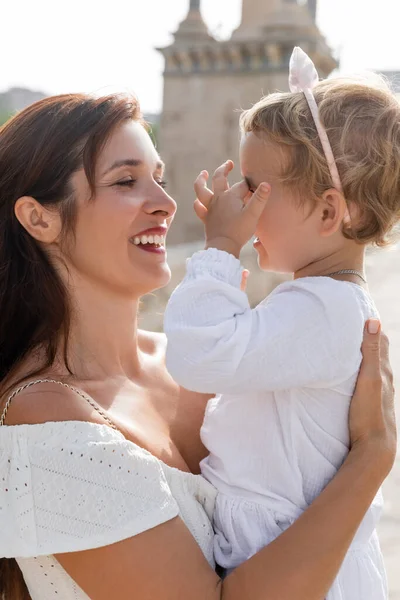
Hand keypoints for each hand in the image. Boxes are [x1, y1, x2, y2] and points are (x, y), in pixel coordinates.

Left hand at [194, 161, 269, 257]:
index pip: (243, 185)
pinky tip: (198, 201)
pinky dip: (198, 203)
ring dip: (201, 180)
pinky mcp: (206, 218)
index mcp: (231, 196)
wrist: (223, 247)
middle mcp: (218, 198)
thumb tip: (266, 183)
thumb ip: (260, 199)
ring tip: (203, 173)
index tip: (258, 189)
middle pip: (219, 178)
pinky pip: (199, 208)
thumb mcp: (253, 214)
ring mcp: (210, 208)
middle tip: (230, 163)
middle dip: (224, 169)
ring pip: (201, 190)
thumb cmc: (239, 231)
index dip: (251, 185)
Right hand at [349, 318, 395, 474]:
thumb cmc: (370, 412)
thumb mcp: (368, 378)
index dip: (370, 326)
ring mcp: (378, 392)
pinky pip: (366, 380)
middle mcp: (384, 379)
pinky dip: (359, 370)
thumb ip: (371, 351)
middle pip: (377, 352)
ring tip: (347, 344)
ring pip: (371, 366)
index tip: (356, 313)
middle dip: (366, 338)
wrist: (375, 447)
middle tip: (348, 325)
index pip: (380, 341)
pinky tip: (350, 374)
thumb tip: (374, 321)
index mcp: (384, 370)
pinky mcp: (370, 403)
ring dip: (362, 354)